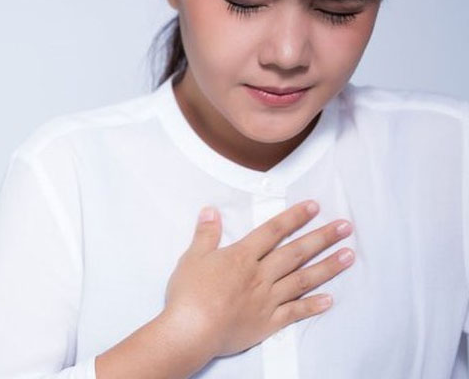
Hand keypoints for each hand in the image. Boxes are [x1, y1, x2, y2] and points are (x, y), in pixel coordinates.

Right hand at [163, 199, 353, 358]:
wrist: (191, 330)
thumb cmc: (189, 294)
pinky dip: (312, 306)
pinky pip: (294, 312)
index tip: (315, 207)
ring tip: (349, 256)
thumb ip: (206, 234)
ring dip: (327, 267)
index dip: (294, 217)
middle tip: (345, 227)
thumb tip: (211, 210)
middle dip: (322, 237)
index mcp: (242, 257)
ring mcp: (267, 299)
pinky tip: (329, 300)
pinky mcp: (267, 322)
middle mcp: (260, 275)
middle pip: (295, 252)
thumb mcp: (193, 257)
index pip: (273, 231)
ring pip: (302, 280)